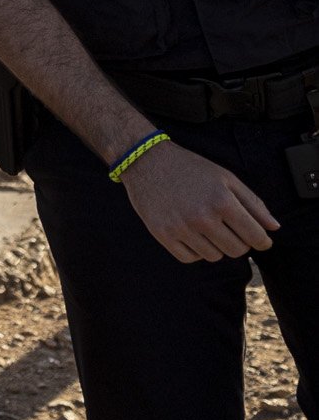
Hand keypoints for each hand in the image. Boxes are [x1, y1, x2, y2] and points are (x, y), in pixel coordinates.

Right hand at [121, 137, 277, 260]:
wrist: (146, 161)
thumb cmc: (190, 168)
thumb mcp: (226, 178)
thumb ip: (253, 203)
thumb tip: (274, 228)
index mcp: (222, 201)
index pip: (255, 237)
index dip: (262, 241)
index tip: (259, 239)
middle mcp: (202, 217)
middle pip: (236, 250)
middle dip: (238, 242)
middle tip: (228, 228)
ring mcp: (181, 227)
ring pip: (214, 256)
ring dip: (215, 246)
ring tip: (206, 228)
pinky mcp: (162, 234)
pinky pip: (190, 258)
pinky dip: (195, 250)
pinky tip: (191, 234)